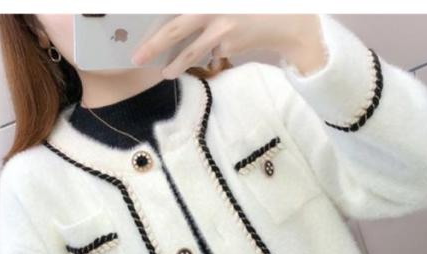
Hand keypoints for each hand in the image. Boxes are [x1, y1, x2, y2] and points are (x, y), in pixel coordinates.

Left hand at [131, 14, 326, 78]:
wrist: (288, 19)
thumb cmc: (253, 6)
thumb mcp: (225, 5)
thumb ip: (203, 10)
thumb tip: (179, 16)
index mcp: (208, 1)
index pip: (173, 13)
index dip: (156, 29)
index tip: (139, 38)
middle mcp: (212, 10)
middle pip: (175, 30)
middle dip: (154, 46)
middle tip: (137, 58)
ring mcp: (221, 31)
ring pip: (192, 52)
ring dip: (176, 64)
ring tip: (165, 73)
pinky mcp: (231, 46)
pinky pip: (212, 51)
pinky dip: (210, 51)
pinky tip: (217, 48)